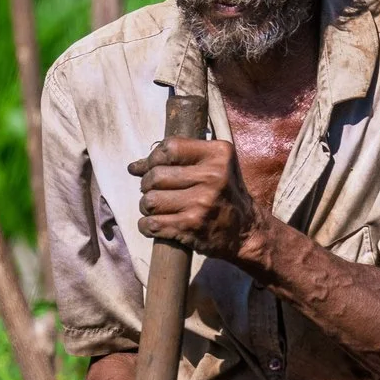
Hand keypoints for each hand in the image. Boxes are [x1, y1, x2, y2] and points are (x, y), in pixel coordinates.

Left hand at [130, 137, 272, 271]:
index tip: (153, 168)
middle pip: (155, 176)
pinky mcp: (192, 226)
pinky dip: (147, 226)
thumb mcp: (214, 167)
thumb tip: (133, 167)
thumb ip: (178, 161)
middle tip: (156, 192)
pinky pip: (152, 224)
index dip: (153, 158)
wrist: (246, 232)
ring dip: (147, 207)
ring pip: (150, 200)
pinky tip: (156, 226)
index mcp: (219, 154)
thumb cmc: (224, 196)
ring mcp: (202, 203)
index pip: (170, 147)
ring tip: (158, 210)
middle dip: (148, 186)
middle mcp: (213, 177)